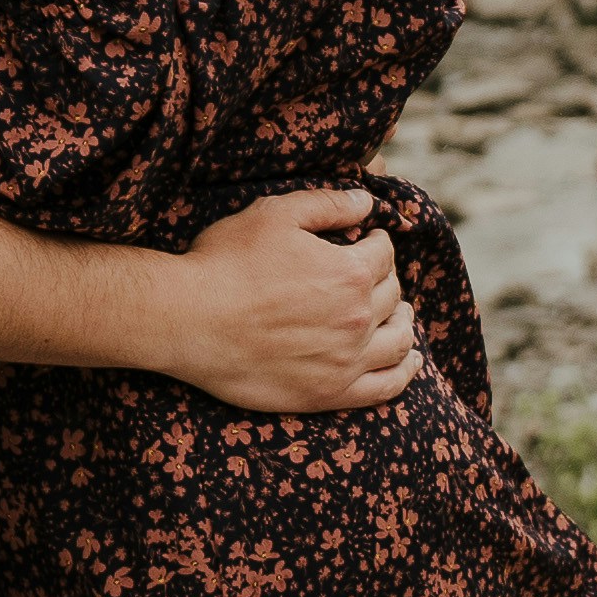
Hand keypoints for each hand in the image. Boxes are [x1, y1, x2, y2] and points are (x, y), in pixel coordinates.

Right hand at [161, 186, 422, 413]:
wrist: (187, 321)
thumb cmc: (225, 263)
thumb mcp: (275, 214)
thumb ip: (327, 205)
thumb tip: (367, 202)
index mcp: (349, 272)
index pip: (384, 254)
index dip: (376, 243)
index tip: (366, 243)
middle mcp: (356, 318)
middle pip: (392, 295)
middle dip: (385, 280)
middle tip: (371, 277)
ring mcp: (346, 361)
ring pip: (399, 340)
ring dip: (403, 322)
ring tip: (398, 315)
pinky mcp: (330, 394)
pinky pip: (386, 387)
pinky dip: (404, 372)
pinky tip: (408, 362)